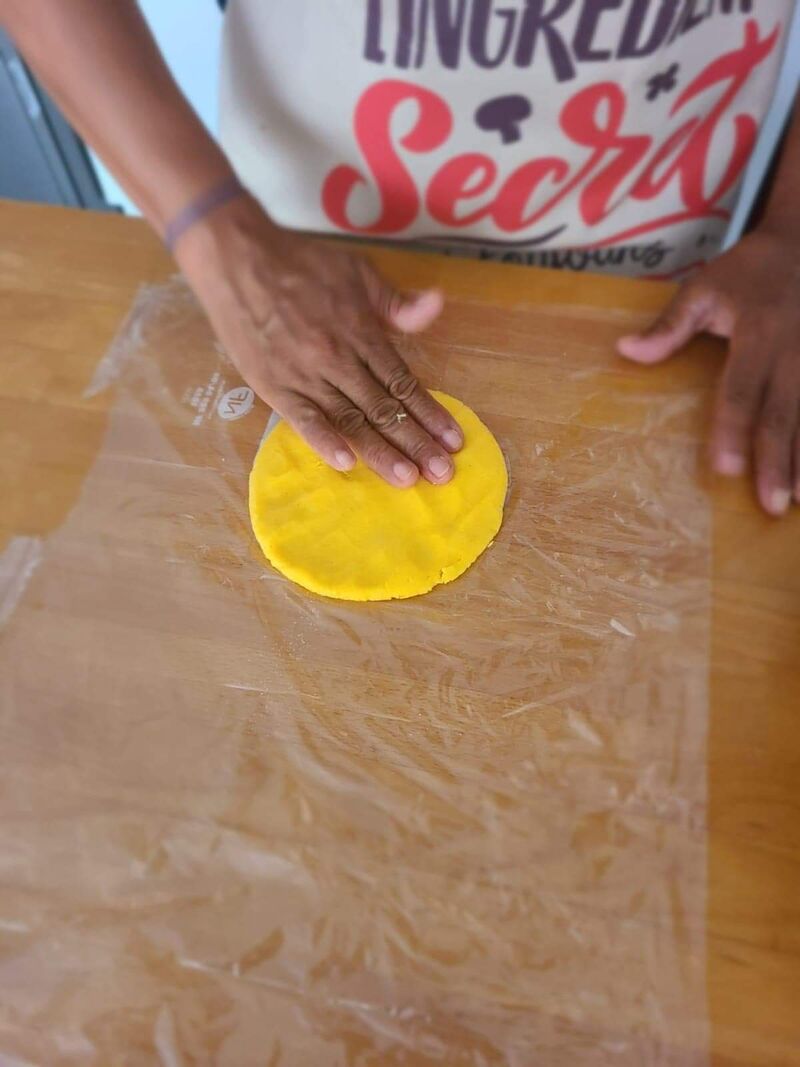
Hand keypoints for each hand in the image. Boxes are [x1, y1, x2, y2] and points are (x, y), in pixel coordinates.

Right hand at [175, 194, 462, 486]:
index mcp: (362, 333)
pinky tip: (345, 464)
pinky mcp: (273, 385)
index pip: (403, 382)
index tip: (454, 441)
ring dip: (380, 452)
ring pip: (350, 420)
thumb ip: (395, 302)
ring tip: (407, 479)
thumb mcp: (357, 271)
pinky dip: (324, 441)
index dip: (431, 413)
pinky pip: (302, 418)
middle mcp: (338, 359)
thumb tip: (437, 305)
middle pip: (384, 409)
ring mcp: (305, 375)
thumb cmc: (301, 263)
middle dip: (416, 443)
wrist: (238, 258)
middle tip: (442, 474)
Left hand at [617, 228, 799, 516]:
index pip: (741, 392)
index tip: (726, 470)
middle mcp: (795, 351)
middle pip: (784, 414)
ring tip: (798, 501)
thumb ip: (670, 326)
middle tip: (770, 506)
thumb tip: (625, 351)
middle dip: (776, 462)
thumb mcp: (705, 287)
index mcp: (758, 334)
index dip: (733, 432)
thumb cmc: (750, 269)